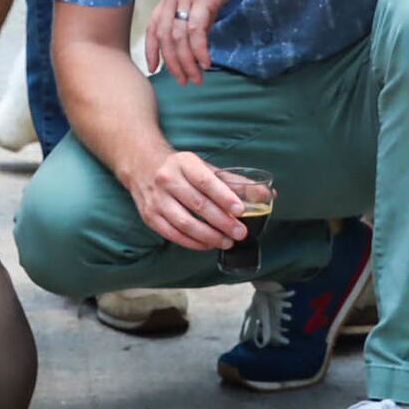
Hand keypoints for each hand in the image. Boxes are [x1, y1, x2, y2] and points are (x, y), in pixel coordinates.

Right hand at [125, 146, 248, 252]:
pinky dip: (193, 243)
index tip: (241, 210)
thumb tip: (268, 195)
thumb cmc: (181, 168)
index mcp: (184, 163)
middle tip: (240, 233)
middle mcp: (167, 179)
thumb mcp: (204, 167)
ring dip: (209, 236)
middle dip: (222, 221)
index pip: (205, 181)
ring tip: (227, 242)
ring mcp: (156, 199)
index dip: (224, 196)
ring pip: (185, 223)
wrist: (141, 164)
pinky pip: (173, 234)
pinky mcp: (150, 216)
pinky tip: (208, 245)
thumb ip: (235, 182)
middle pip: (197, 204)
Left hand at [143, 0, 255, 85]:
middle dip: (171, 63)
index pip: (153, 25)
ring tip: (197, 77)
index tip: (154, 69)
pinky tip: (206, 62)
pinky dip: (199, 50)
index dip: (151, 49)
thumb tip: (199, 33)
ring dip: (187, 61)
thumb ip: (198, 10)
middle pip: (164, 36)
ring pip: (178, 37)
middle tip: (182, 81)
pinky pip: (196, 31)